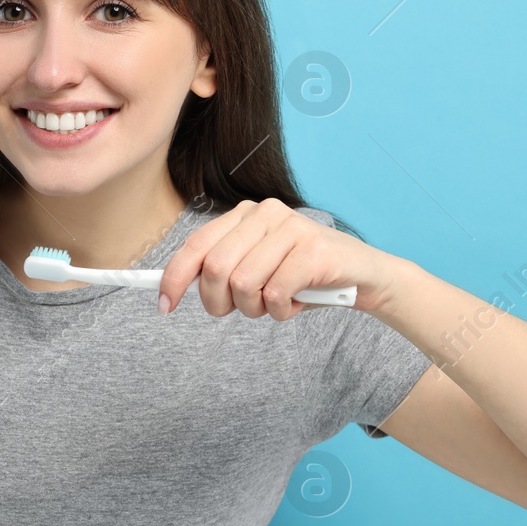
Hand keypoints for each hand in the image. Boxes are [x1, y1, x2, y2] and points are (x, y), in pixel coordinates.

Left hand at [157, 198, 398, 319]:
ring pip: (244, 284)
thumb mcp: (259, 268)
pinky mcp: (312, 250)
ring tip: (276, 304)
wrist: (362, 276)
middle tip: (241, 311)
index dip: (175, 277)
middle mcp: (265, 213)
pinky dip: (281, 311)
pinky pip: (274, 294)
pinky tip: (297, 303)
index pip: (196, 245)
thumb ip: (224, 269)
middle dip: (220, 303)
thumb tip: (176, 286)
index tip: (164, 305)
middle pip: (215, 269)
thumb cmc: (304, 275)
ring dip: (256, 309)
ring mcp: (290, 228)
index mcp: (245, 214)